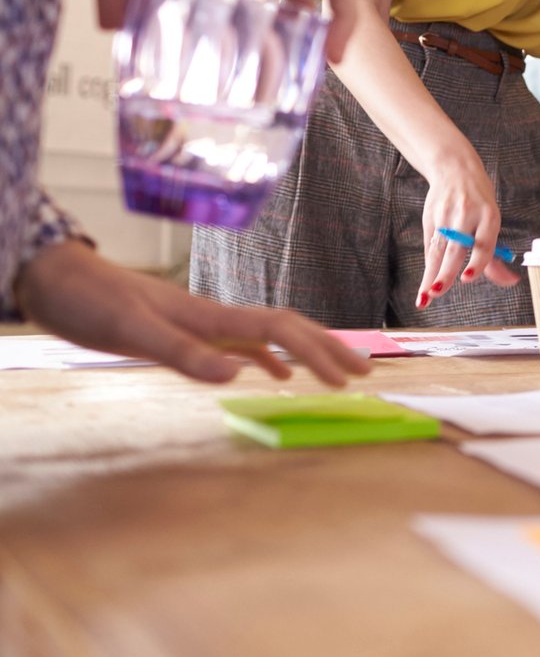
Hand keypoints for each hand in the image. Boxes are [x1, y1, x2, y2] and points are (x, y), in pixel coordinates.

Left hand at [16, 241, 370, 384]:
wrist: (55, 279)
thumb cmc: (89, 301)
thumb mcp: (132, 331)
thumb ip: (185, 353)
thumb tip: (239, 374)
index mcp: (211, 316)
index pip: (282, 329)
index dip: (320, 351)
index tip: (348, 377)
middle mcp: (216, 317)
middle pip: (290, 329)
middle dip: (331, 349)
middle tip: (367, 374)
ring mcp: (203, 324)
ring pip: (272, 337)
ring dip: (308, 354)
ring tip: (338, 375)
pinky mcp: (186, 331)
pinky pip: (244, 345)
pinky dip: (269, 359)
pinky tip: (275, 375)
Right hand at [417, 150, 518, 308]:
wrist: (454, 169)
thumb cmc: (479, 203)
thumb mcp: (491, 221)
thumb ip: (494, 254)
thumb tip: (510, 281)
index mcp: (489, 215)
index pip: (483, 243)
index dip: (476, 262)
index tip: (467, 278)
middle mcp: (467, 215)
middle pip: (456, 248)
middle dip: (446, 272)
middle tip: (438, 291)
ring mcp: (446, 216)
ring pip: (438, 249)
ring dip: (431, 275)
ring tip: (425, 297)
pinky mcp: (430, 217)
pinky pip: (430, 245)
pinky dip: (429, 266)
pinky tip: (425, 285)